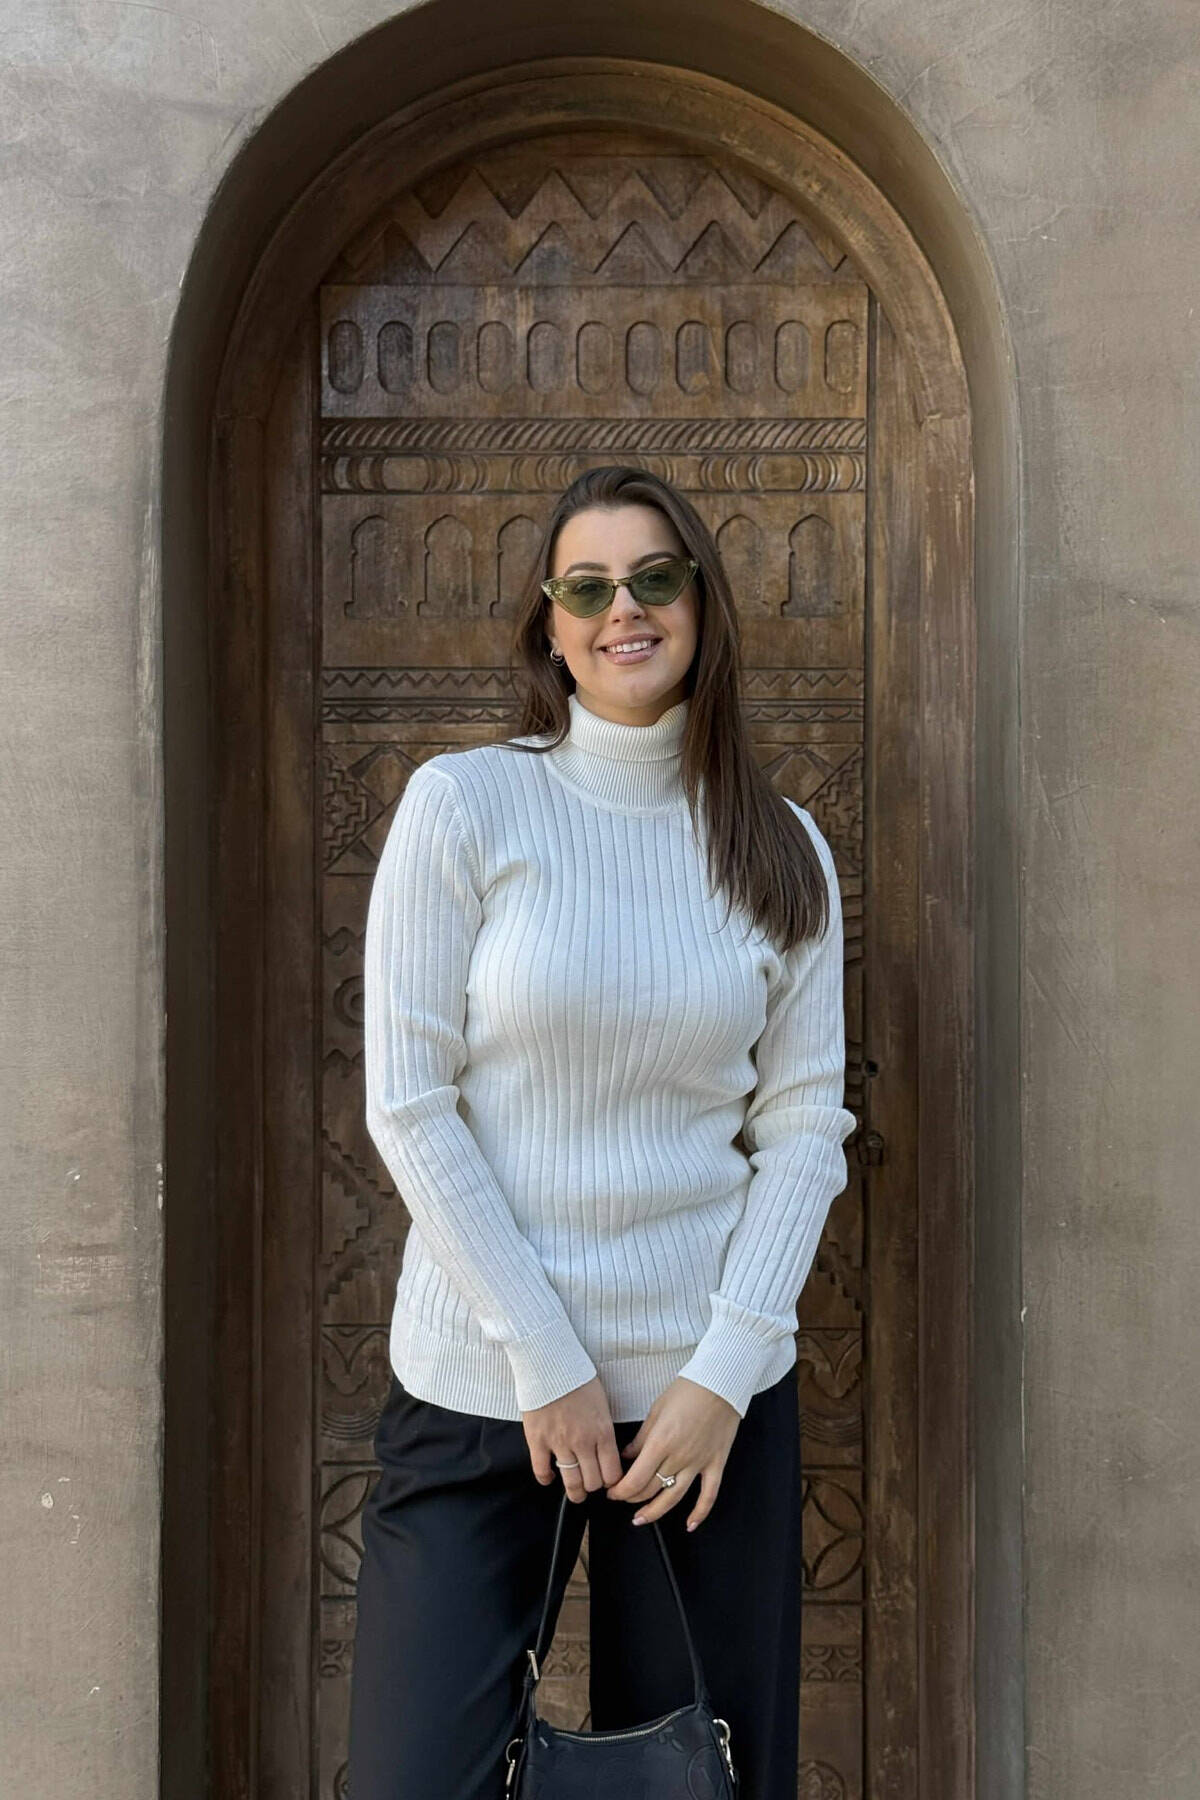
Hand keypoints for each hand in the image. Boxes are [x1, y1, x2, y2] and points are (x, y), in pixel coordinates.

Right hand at [522, 1375, 623, 1502]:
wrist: (550, 1364)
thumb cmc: (578, 1378)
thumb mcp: (602, 1403)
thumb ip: (604, 1429)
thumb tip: (606, 1449)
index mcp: (602, 1432)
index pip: (612, 1473)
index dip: (612, 1482)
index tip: (609, 1481)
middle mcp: (583, 1442)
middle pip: (593, 1482)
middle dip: (594, 1486)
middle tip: (592, 1484)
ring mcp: (559, 1443)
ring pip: (571, 1482)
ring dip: (575, 1492)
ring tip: (576, 1493)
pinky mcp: (537, 1440)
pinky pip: (542, 1471)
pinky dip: (546, 1479)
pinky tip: (550, 1478)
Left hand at [604, 1377, 739, 1531]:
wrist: (720, 1383)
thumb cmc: (689, 1390)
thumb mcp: (656, 1411)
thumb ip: (641, 1438)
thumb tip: (627, 1456)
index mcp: (661, 1442)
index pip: (635, 1479)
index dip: (620, 1491)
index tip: (613, 1491)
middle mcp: (679, 1457)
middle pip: (650, 1489)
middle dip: (632, 1498)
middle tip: (623, 1498)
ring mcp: (699, 1463)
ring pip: (674, 1498)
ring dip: (655, 1512)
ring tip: (642, 1519)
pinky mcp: (716, 1464)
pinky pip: (708, 1495)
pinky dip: (699, 1513)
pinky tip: (690, 1524)